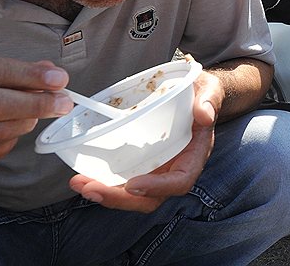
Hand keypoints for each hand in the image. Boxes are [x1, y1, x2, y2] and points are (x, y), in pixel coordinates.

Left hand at [69, 58, 221, 212]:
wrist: (196, 95)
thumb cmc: (202, 95)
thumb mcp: (209, 91)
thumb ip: (209, 100)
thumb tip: (204, 114)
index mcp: (194, 155)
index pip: (180, 181)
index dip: (157, 187)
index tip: (133, 184)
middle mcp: (175, 168)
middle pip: (150, 197)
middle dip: (120, 198)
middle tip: (91, 188)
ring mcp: (158, 169)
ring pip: (134, 194)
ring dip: (106, 193)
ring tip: (80, 184)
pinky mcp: (143, 163)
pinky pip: (124, 180)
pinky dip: (105, 182)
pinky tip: (84, 176)